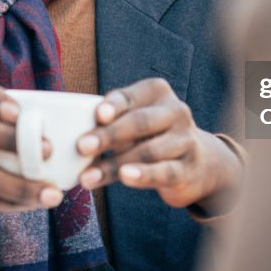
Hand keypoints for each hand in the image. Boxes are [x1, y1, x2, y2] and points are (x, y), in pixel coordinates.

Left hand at [75, 78, 242, 210]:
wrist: (197, 164)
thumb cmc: (150, 137)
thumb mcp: (133, 122)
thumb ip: (110, 124)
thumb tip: (74, 139)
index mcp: (156, 92)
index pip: (131, 97)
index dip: (114, 105)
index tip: (98, 115)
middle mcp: (176, 111)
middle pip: (140, 122)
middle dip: (109, 135)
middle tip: (82, 146)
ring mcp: (186, 140)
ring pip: (148, 151)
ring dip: (114, 165)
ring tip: (88, 177)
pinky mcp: (188, 169)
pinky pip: (164, 172)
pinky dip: (143, 175)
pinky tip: (126, 178)